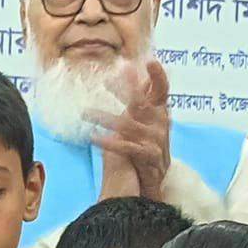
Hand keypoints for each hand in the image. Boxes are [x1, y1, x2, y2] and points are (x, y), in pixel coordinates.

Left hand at [91, 59, 171, 201]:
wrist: (150, 186)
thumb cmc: (144, 151)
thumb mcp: (142, 124)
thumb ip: (138, 101)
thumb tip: (129, 73)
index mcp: (160, 114)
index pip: (162, 90)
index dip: (159, 76)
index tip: (150, 61)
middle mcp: (160, 125)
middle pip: (142, 103)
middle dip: (126, 89)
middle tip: (107, 79)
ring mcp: (156, 141)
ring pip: (127, 125)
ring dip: (104, 118)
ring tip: (85, 113)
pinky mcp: (149, 157)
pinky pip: (126, 147)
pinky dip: (109, 142)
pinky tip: (94, 138)